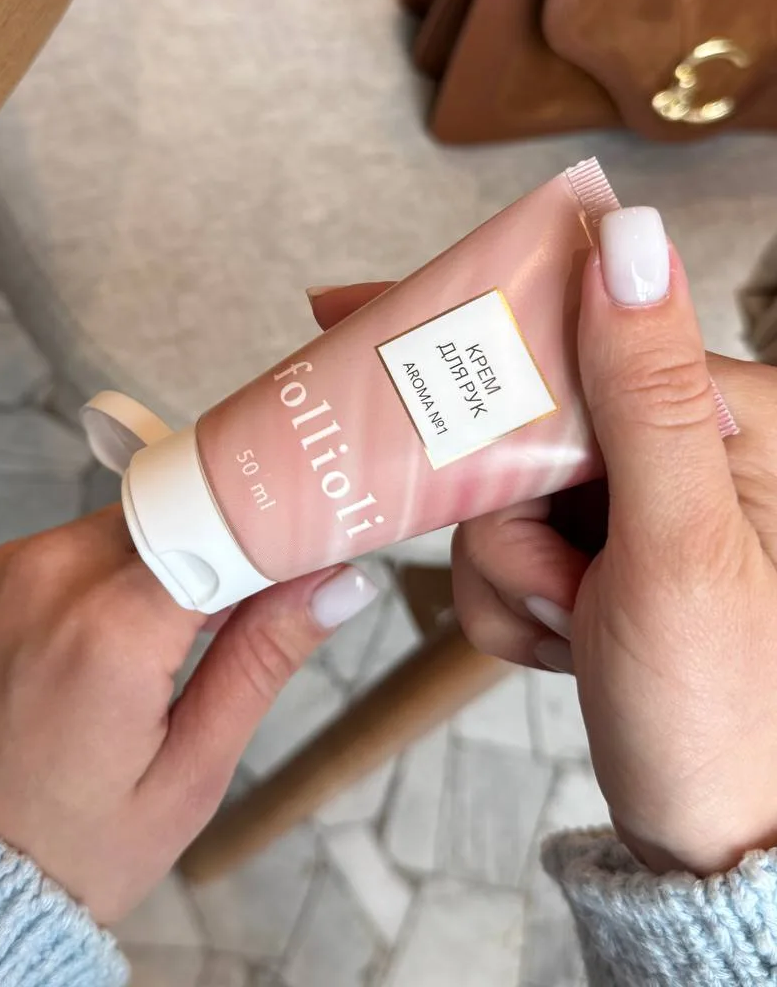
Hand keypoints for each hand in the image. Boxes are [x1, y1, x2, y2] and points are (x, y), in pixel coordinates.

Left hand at [0, 507, 376, 922]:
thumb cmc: (62, 849)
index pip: (229, 520)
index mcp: (110, 626)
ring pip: (138, 521)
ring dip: (178, 560)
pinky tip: (131, 639)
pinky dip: (126, 571)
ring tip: (185, 646)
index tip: (326, 545)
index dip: (284, 528)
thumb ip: (263, 659)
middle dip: (232, 546)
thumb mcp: (188, 774)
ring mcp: (16, 566)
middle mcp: (54, 573)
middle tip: (264, 608)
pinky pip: (87, 542)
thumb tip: (339, 584)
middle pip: (184, 510)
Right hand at [308, 217, 776, 878]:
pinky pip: (507, 545)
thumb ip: (645, 391)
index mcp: (732, 420)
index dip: (473, 330)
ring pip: (500, 489)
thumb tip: (627, 238)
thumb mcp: (677, 545)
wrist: (711, 847)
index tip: (354, 310)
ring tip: (574, 629)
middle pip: (522, 418)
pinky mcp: (604, 554)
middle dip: (505, 513)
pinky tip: (564, 645)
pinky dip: (511, 602)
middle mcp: (689, 450)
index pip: (578, 329)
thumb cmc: (726, 715)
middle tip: (553, 583)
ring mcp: (642, 506)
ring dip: (510, 571)